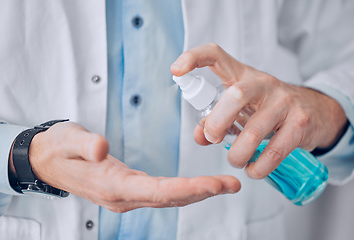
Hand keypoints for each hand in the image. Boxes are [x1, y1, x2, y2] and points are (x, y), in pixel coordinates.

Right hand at [10, 121, 239, 212]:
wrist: (46, 160)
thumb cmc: (58, 148)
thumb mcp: (67, 139)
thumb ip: (84, 144)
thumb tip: (101, 148)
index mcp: (111, 185)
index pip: (156, 190)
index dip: (186, 188)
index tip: (213, 184)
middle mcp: (122, 196)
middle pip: (169, 197)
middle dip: (202, 192)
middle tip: (231, 184)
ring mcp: (126, 196)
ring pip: (168, 198)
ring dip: (198, 193)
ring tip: (225, 185)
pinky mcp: (129, 190)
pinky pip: (162, 193)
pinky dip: (184, 190)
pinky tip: (199, 186)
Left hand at [171, 43, 347, 178]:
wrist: (315, 110)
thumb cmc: (267, 108)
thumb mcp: (240, 107)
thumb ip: (215, 120)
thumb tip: (200, 136)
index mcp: (242, 75)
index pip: (216, 55)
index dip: (194, 58)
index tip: (176, 71)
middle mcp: (264, 84)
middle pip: (235, 96)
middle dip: (217, 123)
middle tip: (213, 138)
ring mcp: (284, 102)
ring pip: (254, 131)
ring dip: (237, 154)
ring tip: (236, 160)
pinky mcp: (300, 123)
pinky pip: (274, 151)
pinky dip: (258, 167)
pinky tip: (254, 169)